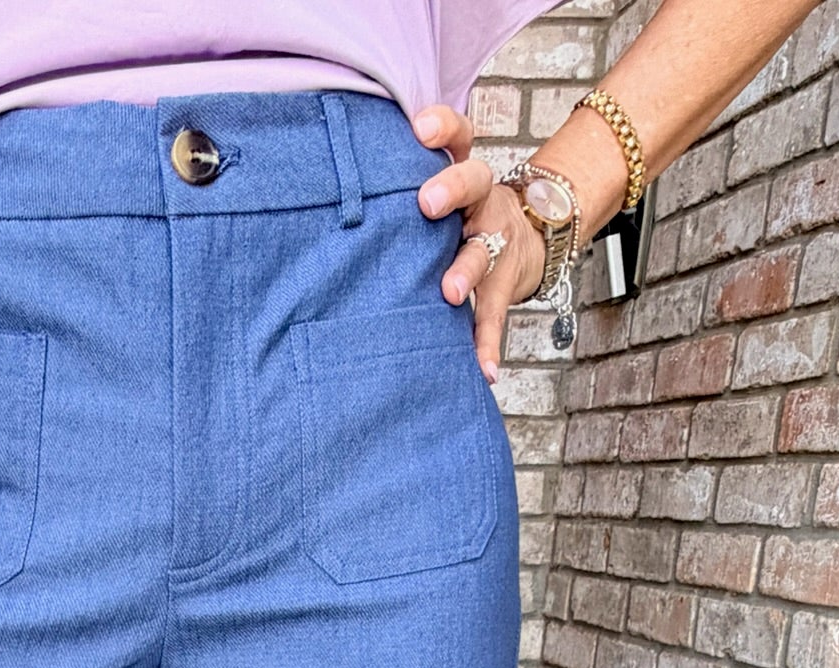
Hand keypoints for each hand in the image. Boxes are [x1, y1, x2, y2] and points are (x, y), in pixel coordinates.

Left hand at [410, 105, 548, 385]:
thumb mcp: (435, 190)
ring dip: (466, 270)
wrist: (524, 240)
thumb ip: (394, 186)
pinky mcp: (502, 285)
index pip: (458, 136)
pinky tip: (483, 369)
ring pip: (483, 250)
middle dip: (451, 189)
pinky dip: (488, 343)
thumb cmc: (454, 216)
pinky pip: (494, 315)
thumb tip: (314, 188)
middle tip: (425, 204)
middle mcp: (482, 201)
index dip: (443, 127)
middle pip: (474, 181)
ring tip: (450, 290)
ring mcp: (495, 243)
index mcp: (460, 172)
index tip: (419, 128)